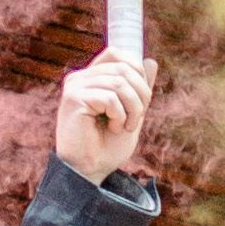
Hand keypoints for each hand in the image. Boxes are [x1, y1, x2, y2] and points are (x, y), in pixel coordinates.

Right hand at [56, 53, 154, 182]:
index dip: (136, 70)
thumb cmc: (106, 147)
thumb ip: (138, 89)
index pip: (116, 54)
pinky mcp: (73, 98)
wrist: (89, 171)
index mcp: (91, 78)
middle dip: (141, 94)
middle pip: (123, 67)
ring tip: (125, 127)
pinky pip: (109, 97)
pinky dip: (119, 115)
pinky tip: (113, 128)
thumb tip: (151, 61)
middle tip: (137, 119)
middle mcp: (80, 78)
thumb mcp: (131, 113)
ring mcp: (75, 86)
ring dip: (132, 108)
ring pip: (119, 82)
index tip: (142, 99)